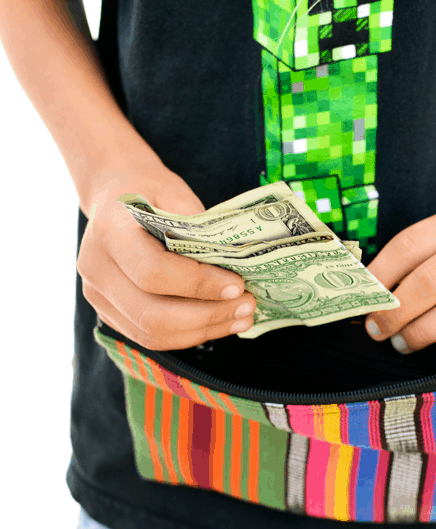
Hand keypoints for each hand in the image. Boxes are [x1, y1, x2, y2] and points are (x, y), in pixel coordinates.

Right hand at [77, 164, 255, 349]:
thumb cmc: (150, 192)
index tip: (238, 285)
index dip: (199, 285)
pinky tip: (219, 323)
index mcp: (110, 232)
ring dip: (203, 331)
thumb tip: (236, 272)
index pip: (153, 272)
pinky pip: (150, 336)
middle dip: (207, 316)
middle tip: (247, 306)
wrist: (113, 193)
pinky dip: (189, 335)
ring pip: (152, 333)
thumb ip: (198, 233)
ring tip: (241, 318)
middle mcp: (95, 268)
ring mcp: (97, 295)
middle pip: (152, 314)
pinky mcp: (109, 313)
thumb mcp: (176, 196)